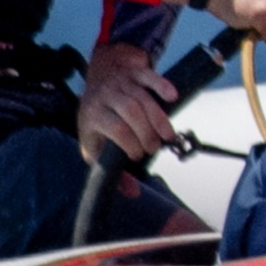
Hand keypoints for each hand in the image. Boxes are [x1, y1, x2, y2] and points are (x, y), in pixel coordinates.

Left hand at [74, 43, 177, 169]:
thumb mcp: (96, 145)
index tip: (137, 156)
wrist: (98, 80)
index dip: (131, 144)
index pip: (116, 128)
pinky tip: (173, 97)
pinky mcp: (134, 73)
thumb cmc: (98, 119)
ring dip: (159, 119)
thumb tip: (133, 193)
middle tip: (154, 148)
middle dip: (147, 132)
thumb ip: (111, 169)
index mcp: (92, 114)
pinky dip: (162, 86)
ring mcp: (120, 82)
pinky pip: (149, 76)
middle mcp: (104, 96)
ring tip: (167, 136)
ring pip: (143, 98)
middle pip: (131, 111)